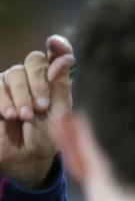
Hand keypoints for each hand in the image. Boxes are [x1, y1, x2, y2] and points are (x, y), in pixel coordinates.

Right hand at [0, 35, 74, 188]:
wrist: (26, 157)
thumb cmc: (47, 136)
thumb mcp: (58, 114)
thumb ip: (60, 86)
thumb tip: (64, 58)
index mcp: (54, 80)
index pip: (57, 54)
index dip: (59, 46)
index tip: (56, 43)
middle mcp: (33, 76)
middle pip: (34, 61)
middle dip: (38, 84)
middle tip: (41, 107)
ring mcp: (12, 83)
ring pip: (13, 74)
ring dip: (20, 96)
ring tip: (25, 117)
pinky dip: (4, 101)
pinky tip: (9, 115)